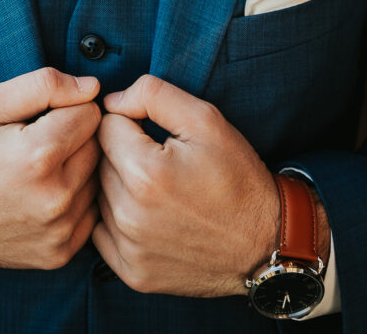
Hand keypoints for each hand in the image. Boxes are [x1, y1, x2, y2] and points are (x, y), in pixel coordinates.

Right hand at [0, 66, 102, 270]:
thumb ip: (43, 86)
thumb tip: (91, 88)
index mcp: (37, 155)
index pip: (90, 114)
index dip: (66, 109)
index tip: (41, 118)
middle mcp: (55, 197)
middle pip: (98, 147)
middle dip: (74, 138)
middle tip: (38, 142)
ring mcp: (59, 230)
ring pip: (97, 181)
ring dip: (77, 170)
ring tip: (38, 170)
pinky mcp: (60, 253)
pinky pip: (90, 214)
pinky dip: (73, 202)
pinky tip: (42, 196)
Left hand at [91, 74, 279, 295]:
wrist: (266, 244)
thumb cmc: (238, 178)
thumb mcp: (207, 120)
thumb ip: (152, 94)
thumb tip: (109, 101)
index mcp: (145, 173)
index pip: (106, 127)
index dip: (133, 125)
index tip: (158, 139)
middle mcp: (130, 215)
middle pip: (100, 162)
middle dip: (125, 156)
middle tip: (164, 167)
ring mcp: (129, 248)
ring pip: (100, 196)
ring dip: (121, 188)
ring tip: (162, 194)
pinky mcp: (132, 272)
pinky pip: (102, 232)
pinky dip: (120, 222)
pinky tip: (152, 219)